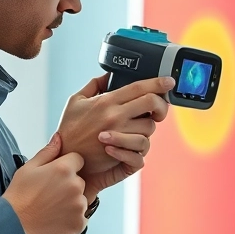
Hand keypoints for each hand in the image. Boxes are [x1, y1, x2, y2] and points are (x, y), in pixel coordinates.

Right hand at [2, 133, 87, 233]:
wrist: (14, 226)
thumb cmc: (19, 196)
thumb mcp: (28, 168)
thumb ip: (48, 152)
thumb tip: (59, 137)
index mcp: (64, 169)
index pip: (78, 160)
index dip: (67, 167)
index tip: (55, 176)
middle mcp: (76, 186)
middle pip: (80, 180)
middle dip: (69, 185)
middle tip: (51, 194)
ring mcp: (80, 205)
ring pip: (82, 199)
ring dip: (72, 202)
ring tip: (52, 208)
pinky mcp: (80, 222)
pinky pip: (81, 217)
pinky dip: (72, 218)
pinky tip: (56, 219)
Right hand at [57, 74, 172, 176]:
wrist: (65, 158)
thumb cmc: (69, 130)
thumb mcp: (76, 101)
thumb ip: (94, 85)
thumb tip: (109, 75)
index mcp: (106, 101)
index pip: (139, 87)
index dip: (158, 82)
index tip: (169, 81)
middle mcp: (115, 116)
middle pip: (152, 102)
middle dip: (162, 104)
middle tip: (160, 108)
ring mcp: (121, 134)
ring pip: (150, 126)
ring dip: (149, 125)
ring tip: (138, 126)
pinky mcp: (123, 152)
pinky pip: (145, 145)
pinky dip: (143, 142)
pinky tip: (135, 140)